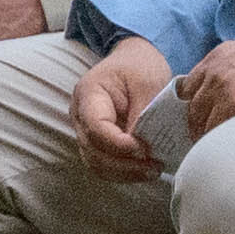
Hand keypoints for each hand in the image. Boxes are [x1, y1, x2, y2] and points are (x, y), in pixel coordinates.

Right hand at [70, 37, 175, 179]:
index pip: (95, 127)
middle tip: (154, 167)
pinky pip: (104, 164)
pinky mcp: (97, 142)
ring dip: (123, 173)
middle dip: (123, 164)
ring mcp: (86, 130)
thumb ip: (144, 114)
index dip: (118, 144)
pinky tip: (144, 170)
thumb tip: (142, 149)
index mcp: (89, 93)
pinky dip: (123, 172)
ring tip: (153, 171)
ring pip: (96, 163)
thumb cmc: (139, 66)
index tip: (143, 149)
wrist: (134, 60)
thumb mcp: (147, 82)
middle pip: (92, 150)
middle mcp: (80, 115)